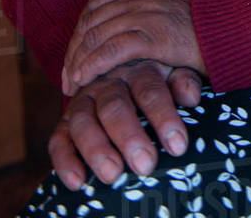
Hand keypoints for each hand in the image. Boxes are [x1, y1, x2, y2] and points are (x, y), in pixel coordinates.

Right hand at [49, 59, 201, 189]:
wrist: (118, 69)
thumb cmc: (155, 81)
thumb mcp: (172, 74)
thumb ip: (183, 83)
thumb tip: (192, 96)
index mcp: (139, 70)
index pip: (151, 91)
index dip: (164, 118)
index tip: (178, 145)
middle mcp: (108, 82)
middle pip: (115, 106)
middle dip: (129, 136)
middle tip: (145, 164)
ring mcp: (83, 100)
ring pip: (84, 121)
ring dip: (96, 149)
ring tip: (112, 175)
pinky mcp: (65, 122)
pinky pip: (58, 140)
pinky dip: (65, 161)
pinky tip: (77, 182)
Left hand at [62, 0, 205, 94]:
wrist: (243, 22)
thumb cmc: (216, 24)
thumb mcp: (180, 7)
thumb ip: (156, 12)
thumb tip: (137, 34)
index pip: (99, 4)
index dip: (82, 29)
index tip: (76, 53)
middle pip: (94, 19)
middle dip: (76, 48)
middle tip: (68, 75)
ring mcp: (149, 13)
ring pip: (99, 34)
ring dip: (80, 60)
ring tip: (74, 83)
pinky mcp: (157, 35)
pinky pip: (114, 49)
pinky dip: (94, 64)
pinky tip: (86, 78)